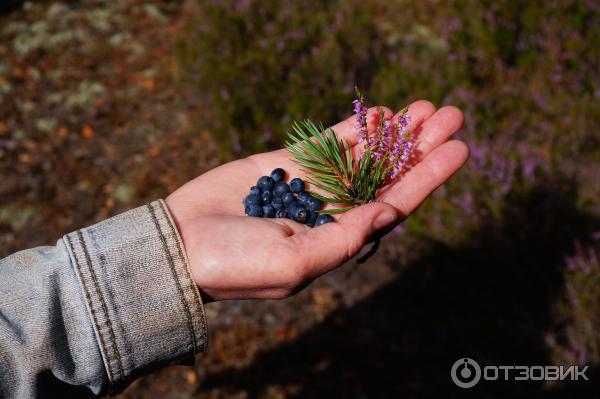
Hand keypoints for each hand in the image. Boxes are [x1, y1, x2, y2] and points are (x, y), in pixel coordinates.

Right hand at [165, 101, 467, 301]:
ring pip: (362, 155)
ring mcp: (311, 186)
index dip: (428, 178)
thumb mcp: (293, 264)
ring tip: (426, 106)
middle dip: (419, 146)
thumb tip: (387, 214)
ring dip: (394, 132)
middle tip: (452, 115)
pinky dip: (353, 129)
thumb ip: (341, 240)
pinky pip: (326, 143)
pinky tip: (380, 112)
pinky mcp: (286, 165)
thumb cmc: (234, 265)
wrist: (179, 246)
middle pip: (387, 175)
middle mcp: (332, 212)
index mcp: (340, 240)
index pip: (394, 205)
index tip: (459, 149)